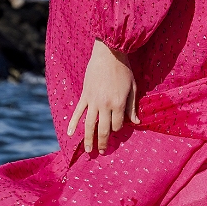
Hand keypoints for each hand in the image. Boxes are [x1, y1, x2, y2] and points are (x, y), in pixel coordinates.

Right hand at [67, 39, 139, 153]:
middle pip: (103, 129)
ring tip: (88, 150)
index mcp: (119, 103)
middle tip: (102, 152)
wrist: (109, 53)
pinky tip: (70, 134)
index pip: (118, 124)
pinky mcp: (85, 95)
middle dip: (103, 142)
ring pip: (89, 124)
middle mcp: (105, 105)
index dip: (118, 128)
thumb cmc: (124, 69)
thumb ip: (132, 106)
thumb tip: (136, 122)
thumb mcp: (133, 87)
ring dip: (88, 139)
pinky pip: (77, 112)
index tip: (117, 127)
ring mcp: (93, 101)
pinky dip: (72, 123)